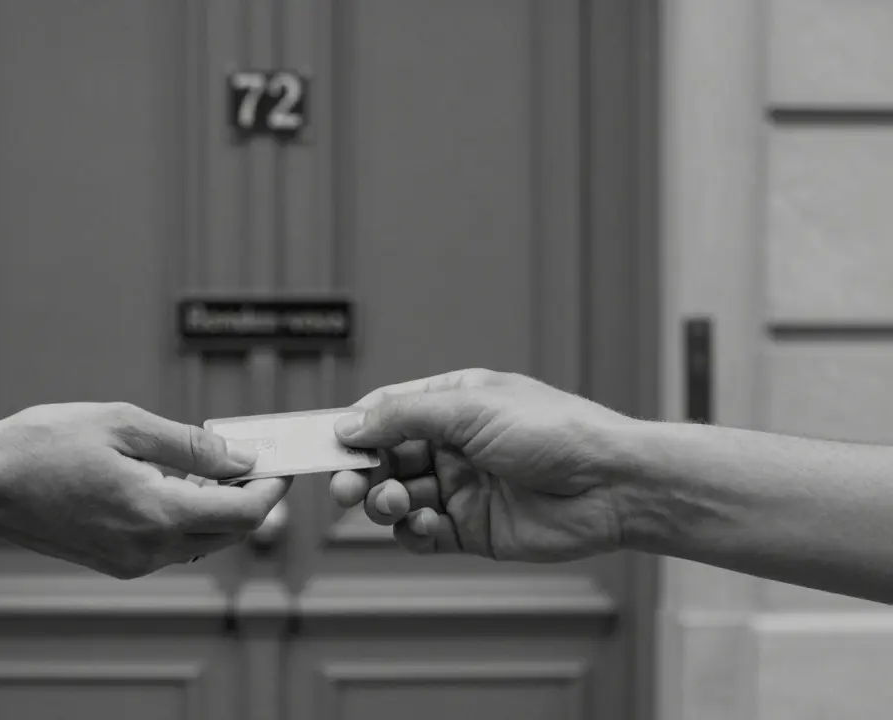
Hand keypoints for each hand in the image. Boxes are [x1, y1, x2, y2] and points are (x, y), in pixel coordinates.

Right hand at [0, 402, 289, 577]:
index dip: (271, 487)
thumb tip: (242, 456)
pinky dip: (185, 515)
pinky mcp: (115, 562)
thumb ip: (191, 444)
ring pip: (201, 540)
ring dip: (217, 506)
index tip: (280, 461)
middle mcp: (149, 549)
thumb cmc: (41, 446)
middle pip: (229, 533)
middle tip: (252, 457)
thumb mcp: (124, 423)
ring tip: (208, 461)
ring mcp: (131, 561)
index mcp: (157, 514)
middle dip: (250, 497)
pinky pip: (170, 544)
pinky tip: (172, 480)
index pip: (244, 513)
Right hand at [329, 369, 633, 560]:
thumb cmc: (558, 432)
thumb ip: (405, 416)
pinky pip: (423, 535)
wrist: (612, 486)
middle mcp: (453, 445)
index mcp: (453, 404)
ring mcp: (461, 488)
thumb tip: (352, 423)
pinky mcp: (472, 529)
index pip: (387, 412)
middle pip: (384, 459)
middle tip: (348, 486)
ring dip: (385, 503)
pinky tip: (426, 525)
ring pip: (398, 498)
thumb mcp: (472, 408)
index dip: (355, 429)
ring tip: (394, 504)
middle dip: (361, 472)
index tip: (327, 445)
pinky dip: (414, 534)